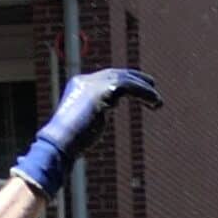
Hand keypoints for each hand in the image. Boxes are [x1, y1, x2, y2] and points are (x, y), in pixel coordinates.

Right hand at [14, 68, 160, 196]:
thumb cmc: (69, 143)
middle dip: (135, 78)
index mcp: (79, 86)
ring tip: (158, 102)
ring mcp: (92, 85)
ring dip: (144, 89)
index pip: (105, 77)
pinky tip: (155, 103)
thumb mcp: (84, 124)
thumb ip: (93, 116)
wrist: (60, 143)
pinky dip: (144, 93)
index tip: (138, 90)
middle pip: (115, 74)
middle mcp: (85, 81)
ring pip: (124, 79)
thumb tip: (98, 121)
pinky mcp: (102, 92)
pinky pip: (128, 87)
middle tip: (152, 86)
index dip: (123, 81)